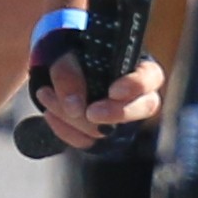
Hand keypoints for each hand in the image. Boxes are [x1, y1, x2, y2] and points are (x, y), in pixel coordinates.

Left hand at [28, 19, 165, 151]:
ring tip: (46, 95)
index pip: (151, 77)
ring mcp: (122, 119)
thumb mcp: (66, 56)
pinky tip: (50, 113)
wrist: (59, 68)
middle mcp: (137, 96)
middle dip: (116, 113)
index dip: (135, 86)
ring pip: (111, 129)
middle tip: (90, 112)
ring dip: (75, 119)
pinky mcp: (103, 136)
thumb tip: (75, 109)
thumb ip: (69, 76)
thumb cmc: (71, 56)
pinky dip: (66, 131)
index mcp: (137, 67)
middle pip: (144, 108)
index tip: (113, 91)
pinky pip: (88, 142)